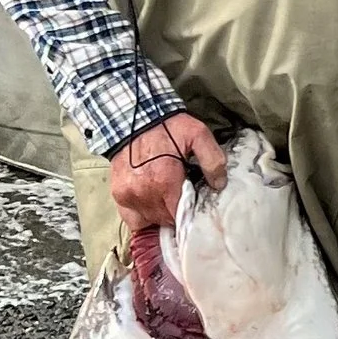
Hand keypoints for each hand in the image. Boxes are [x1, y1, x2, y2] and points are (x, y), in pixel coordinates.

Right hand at [106, 113, 228, 241]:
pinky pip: (132, 218)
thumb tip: (219, 184)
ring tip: (168, 200)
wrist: (133, 118)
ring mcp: (128, 196)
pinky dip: (143, 215)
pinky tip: (152, 204)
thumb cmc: (166, 127)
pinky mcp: (118, 194)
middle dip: (176, 213)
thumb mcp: (198, 135)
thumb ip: (212, 160)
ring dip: (161, 214)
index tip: (195, 206)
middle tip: (184, 199)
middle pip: (166, 220)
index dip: (190, 214)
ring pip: (150, 220)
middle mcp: (144, 193)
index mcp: (164, 182)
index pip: (180, 216)